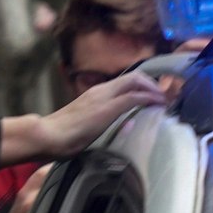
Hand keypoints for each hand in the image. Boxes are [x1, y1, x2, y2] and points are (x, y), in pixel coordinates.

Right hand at [15, 73, 164, 161]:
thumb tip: (123, 126)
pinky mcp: (107, 108)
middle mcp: (101, 90)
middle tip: (166, 97)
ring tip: (166, 99)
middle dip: (153, 84)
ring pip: (136, 81)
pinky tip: (159, 104)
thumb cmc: (60, 136)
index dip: (143, 86)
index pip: (124, 82)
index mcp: (95, 94)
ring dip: (154, 89)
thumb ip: (103, 123)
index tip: (156, 96)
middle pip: (134, 76)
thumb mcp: (87, 127)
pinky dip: (150, 97)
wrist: (47, 135)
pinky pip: (134, 96)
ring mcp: (104, 96)